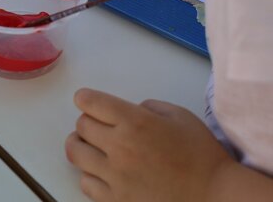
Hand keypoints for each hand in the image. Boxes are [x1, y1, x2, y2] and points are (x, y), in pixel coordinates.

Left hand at [66, 88, 230, 201]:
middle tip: (99, 126)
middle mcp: (119, 147)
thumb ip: (147, 107)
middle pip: (80, 126)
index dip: (85, 98)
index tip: (87, 101)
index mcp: (134, 121)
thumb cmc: (200, 154)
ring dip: (82, 146)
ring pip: (75, 153)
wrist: (216, 198)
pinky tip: (105, 174)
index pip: (88, 102)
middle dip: (87, 122)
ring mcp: (115, 177)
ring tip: (93, 148)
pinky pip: (86, 183)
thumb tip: (126, 112)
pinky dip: (90, 175)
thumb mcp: (178, 115)